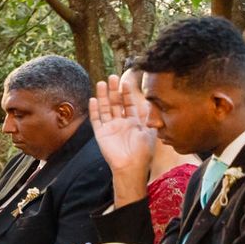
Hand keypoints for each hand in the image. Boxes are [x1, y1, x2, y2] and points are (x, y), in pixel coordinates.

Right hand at [89, 76, 157, 204]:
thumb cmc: (143, 151)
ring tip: (101, 83)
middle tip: (112, 77)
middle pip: (116, 103)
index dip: (127, 93)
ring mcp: (110, 127)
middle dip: (114, 90)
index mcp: (133, 122)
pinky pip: (96, 119)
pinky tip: (93, 99)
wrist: (131, 166)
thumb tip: (151, 101)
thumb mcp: (150, 131)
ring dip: (103, 96)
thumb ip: (149, 116)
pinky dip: (94, 110)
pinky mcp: (101, 134)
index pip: (129, 104)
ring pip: (105, 108)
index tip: (125, 81)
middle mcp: (121, 123)